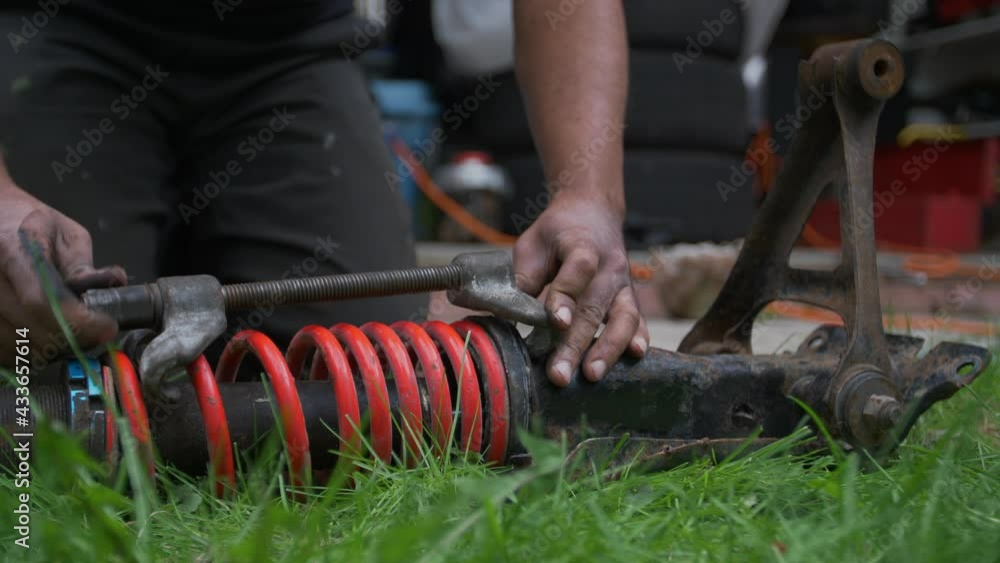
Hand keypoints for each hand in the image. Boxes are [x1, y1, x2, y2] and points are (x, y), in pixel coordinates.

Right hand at [0, 181, 123, 368]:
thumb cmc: (29, 223)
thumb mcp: (64, 232)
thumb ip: (83, 263)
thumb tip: (114, 282)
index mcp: (13, 250)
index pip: (43, 300)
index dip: (79, 322)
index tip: (107, 327)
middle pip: (31, 327)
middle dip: (72, 339)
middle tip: (97, 336)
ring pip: (16, 344)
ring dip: (52, 350)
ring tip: (73, 337)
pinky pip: (2, 350)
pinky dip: (29, 354)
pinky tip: (46, 340)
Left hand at [513, 191, 648, 385]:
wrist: (593, 212)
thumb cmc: (557, 233)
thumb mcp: (533, 244)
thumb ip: (526, 277)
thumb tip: (509, 314)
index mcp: (581, 245)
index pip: (577, 270)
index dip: (566, 296)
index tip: (555, 322)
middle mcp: (608, 265)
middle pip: (594, 306)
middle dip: (576, 343)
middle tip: (560, 374)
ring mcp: (623, 283)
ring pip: (623, 317)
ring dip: (608, 348)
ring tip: (592, 374)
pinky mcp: (630, 296)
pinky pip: (639, 319)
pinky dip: (639, 339)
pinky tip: (635, 357)